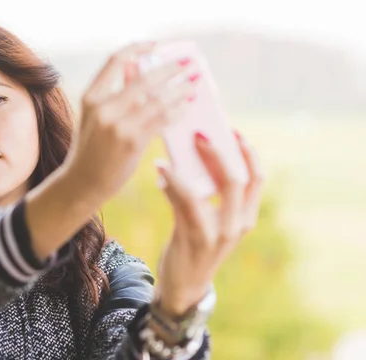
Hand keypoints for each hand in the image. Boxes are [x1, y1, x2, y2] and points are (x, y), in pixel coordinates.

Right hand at [62, 42, 198, 208]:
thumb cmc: (91, 149)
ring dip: (180, 89)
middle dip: (170, 68)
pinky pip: (161, 120)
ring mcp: (118, 125)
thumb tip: (137, 69)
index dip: (137, 48)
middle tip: (189, 63)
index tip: (155, 45)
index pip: (115, 60)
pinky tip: (187, 105)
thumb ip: (114, 94)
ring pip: (157, 99)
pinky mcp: (133, 142)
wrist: (82, 182)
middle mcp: (103, 108)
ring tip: (194, 83)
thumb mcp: (95, 117)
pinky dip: (177, 110)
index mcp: (91, 97)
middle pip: (143, 78)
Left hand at [153, 131, 263, 315]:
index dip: (248, 152)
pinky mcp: (195, 238)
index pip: (256, 178)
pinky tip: (160, 168)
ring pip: (210, 190)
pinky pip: (184, 203)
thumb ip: (205, 194)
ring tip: (173, 148)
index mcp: (246, 216)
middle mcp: (237, 224)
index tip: (233, 131)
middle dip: (218, 153)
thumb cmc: (195, 244)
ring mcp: (218, 233)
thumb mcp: (210, 221)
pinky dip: (171, 182)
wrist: (184, 286)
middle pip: (236, 179)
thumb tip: (186, 155)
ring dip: (190, 165)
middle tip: (199, 133)